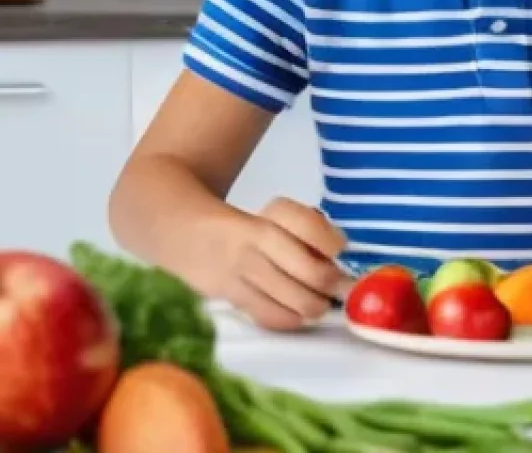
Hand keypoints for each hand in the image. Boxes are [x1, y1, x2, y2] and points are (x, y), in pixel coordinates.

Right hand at [214, 196, 352, 330]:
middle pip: (306, 268)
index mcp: (274, 215)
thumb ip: (305, 232)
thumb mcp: (274, 217)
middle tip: (344, 290)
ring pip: (289, 297)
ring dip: (313, 305)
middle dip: (331, 284)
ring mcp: (242, 270)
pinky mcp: (230, 295)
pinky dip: (289, 319)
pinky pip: (266, 314)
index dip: (329, 240)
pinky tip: (299, 317)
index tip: (342, 250)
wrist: (185, 231)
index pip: (307, 225)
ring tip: (322, 306)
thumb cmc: (246, 227)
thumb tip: (339, 257)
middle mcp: (258, 240)